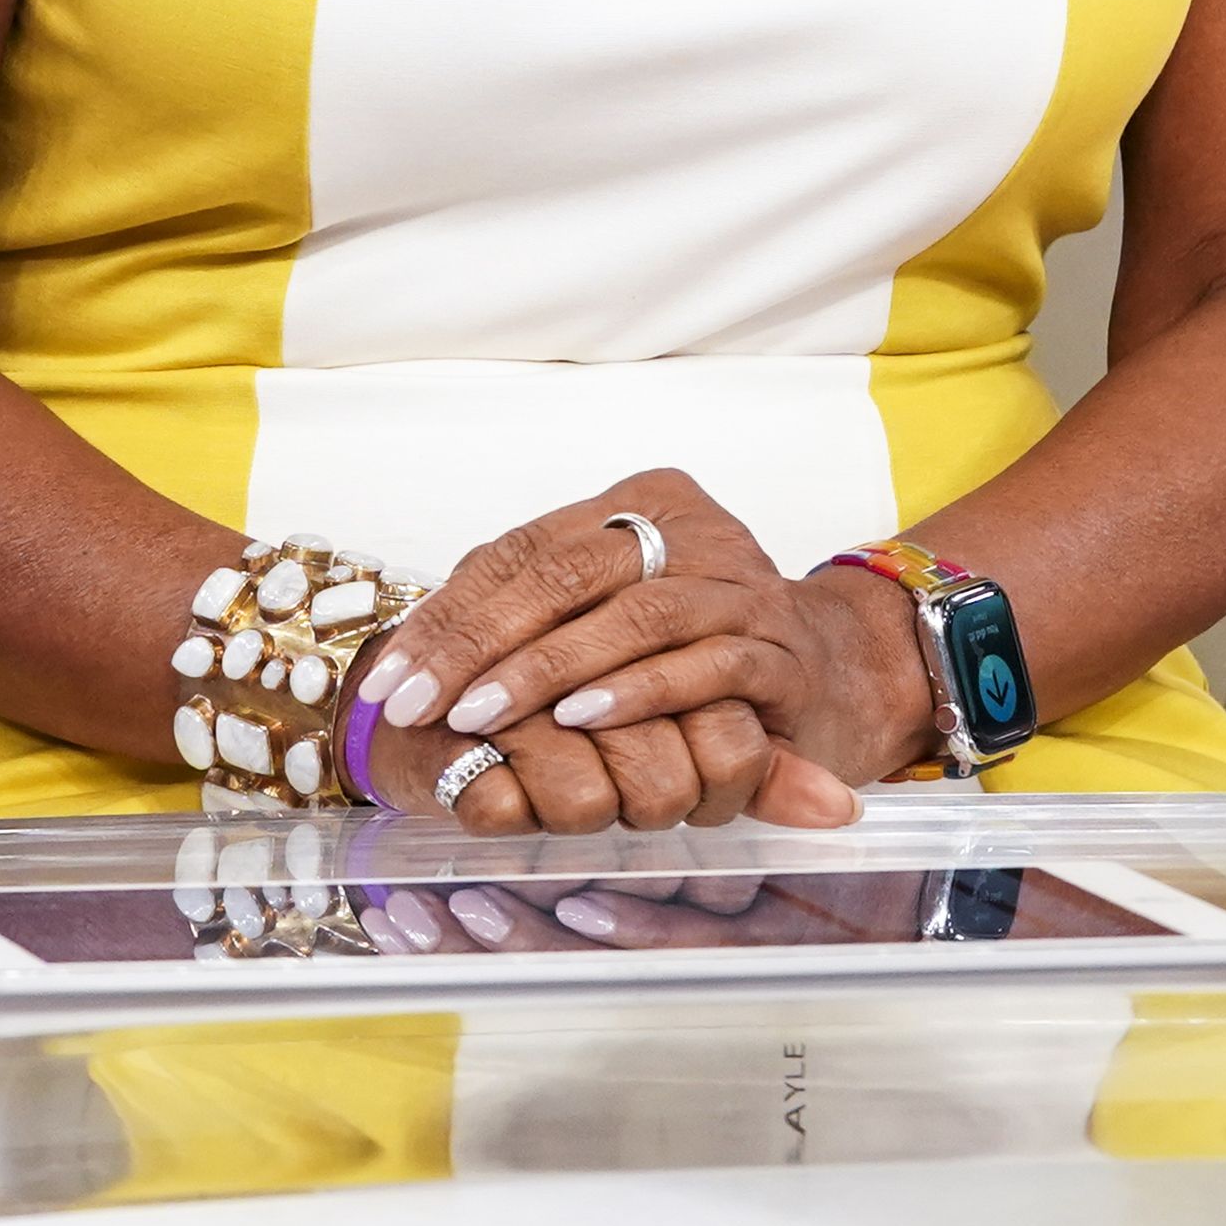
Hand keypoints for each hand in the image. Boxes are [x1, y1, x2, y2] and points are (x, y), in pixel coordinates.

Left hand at [357, 473, 865, 832]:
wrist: (835, 672)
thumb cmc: (692, 651)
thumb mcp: (602, 623)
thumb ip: (525, 625)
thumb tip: (398, 669)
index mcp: (640, 503)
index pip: (523, 548)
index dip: (450, 616)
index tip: (391, 683)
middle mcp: (693, 528)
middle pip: (570, 570)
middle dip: (483, 643)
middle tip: (421, 706)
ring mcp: (741, 585)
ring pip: (635, 614)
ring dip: (550, 669)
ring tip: (483, 716)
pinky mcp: (780, 649)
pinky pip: (705, 664)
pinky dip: (638, 692)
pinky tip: (581, 722)